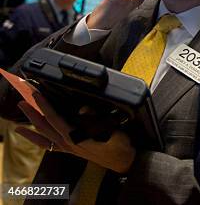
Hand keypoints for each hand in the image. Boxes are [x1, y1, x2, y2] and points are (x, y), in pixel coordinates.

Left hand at [15, 90, 135, 173]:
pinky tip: (30, 135)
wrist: (124, 161)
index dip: (46, 107)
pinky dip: (38, 141)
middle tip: (22, 102)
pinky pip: (50, 146)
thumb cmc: (120, 146)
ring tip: (18, 122)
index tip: (38, 95)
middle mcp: (68, 143)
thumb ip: (98, 121)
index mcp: (76, 138)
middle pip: (45, 127)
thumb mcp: (113, 131)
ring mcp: (68, 148)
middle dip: (33, 115)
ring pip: (44, 138)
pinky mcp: (71, 150)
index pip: (56, 120)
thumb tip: (83, 108)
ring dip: (31, 128)